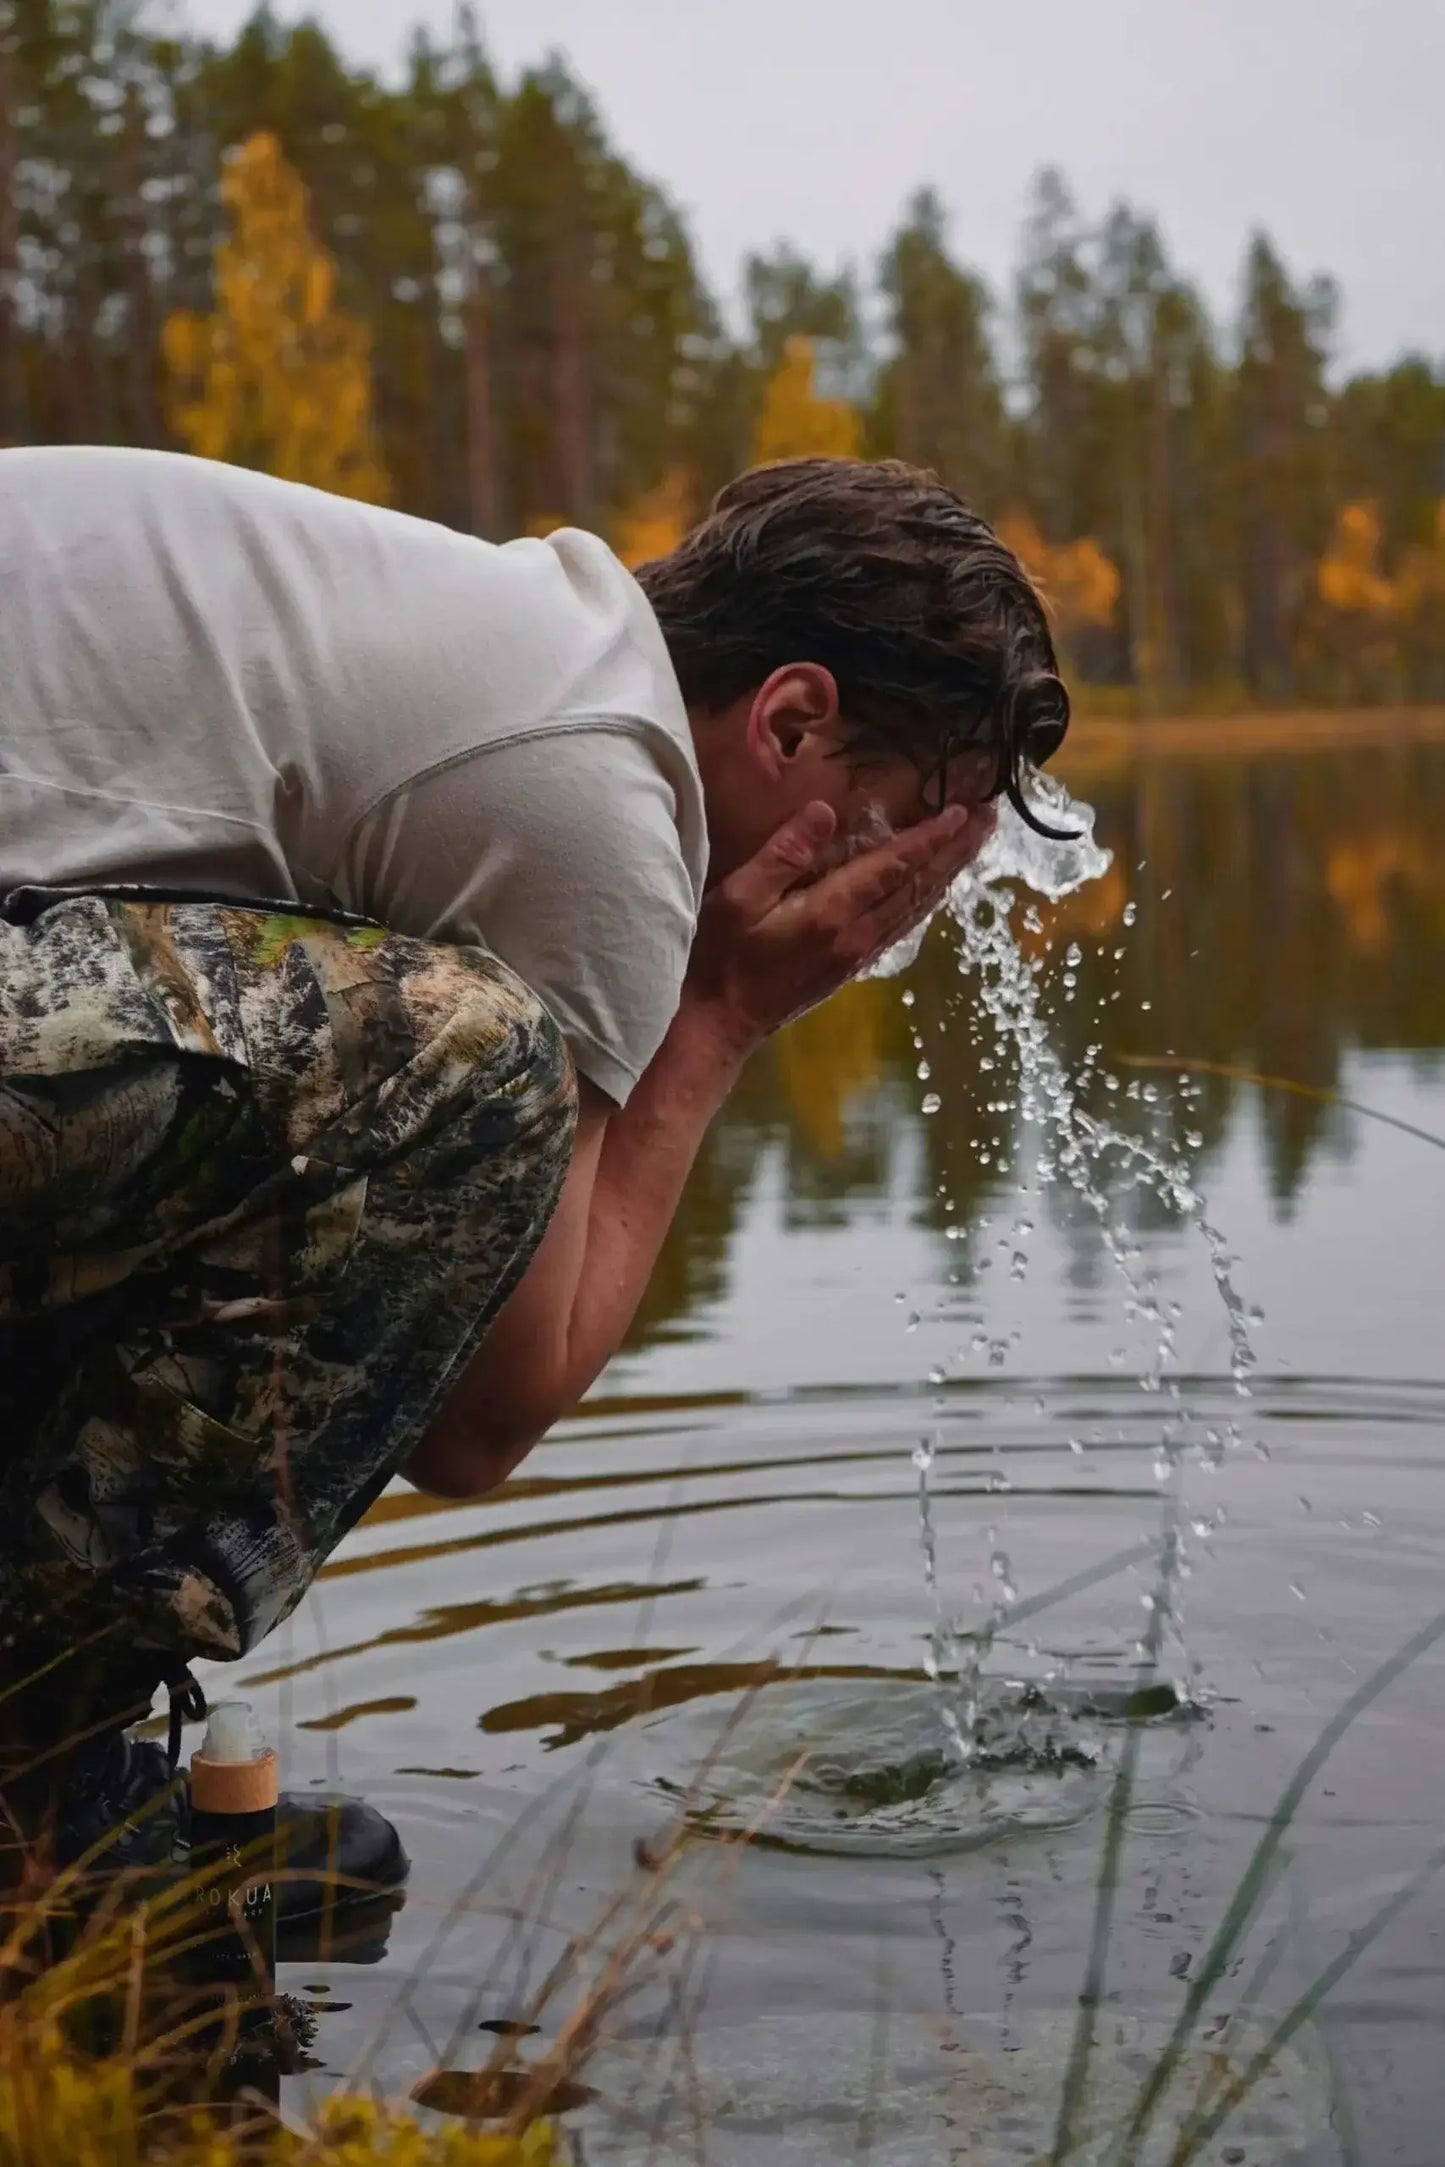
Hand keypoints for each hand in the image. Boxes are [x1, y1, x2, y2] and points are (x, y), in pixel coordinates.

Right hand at [682, 796, 995, 1055]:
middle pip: (919, 886)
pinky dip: (926, 901)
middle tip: (991, 817)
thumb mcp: (739, 897)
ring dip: (948, 873)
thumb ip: (784, 854)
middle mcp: (857, 935)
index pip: (894, 866)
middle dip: (956, 850)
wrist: (718, 1023)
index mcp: (832, 913)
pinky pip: (903, 927)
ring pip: (917, 908)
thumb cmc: (720, 957)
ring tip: (974, 844)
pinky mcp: (852, 967)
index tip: (963, 810)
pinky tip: (936, 890)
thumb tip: (825, 812)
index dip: (930, 837)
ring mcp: (858, 955)